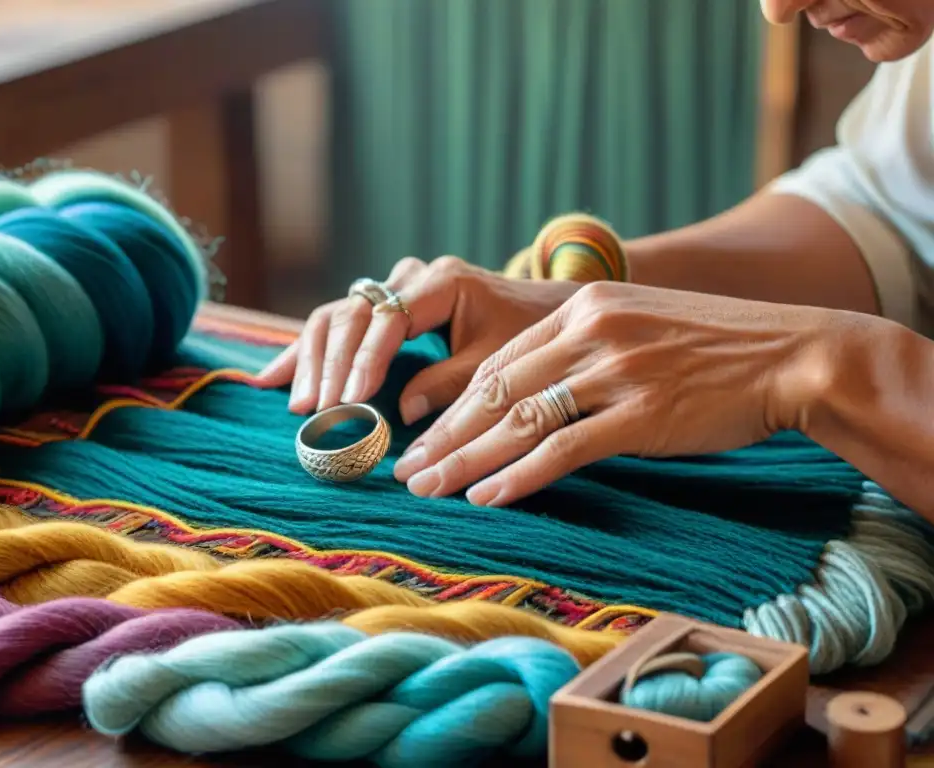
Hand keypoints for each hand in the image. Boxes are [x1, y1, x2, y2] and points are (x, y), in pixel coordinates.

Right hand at [257, 256, 581, 423]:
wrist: (540, 307)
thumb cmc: (524, 334)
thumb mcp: (496, 363)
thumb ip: (451, 383)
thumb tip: (402, 413)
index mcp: (442, 282)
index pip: (389, 317)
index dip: (366, 359)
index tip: (349, 399)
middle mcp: (410, 277)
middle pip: (351, 313)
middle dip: (331, 364)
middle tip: (318, 409)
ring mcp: (391, 288)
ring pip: (335, 315)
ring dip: (312, 360)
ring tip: (297, 406)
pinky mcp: (382, 307)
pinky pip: (335, 324)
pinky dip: (307, 352)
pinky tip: (272, 378)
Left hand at [394, 281, 862, 505]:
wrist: (790, 353)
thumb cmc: (711, 348)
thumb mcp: (636, 327)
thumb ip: (582, 351)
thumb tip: (530, 398)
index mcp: (581, 308)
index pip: (499, 363)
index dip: (453, 406)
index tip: (422, 436)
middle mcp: (590, 331)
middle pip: (496, 391)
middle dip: (444, 436)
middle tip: (406, 470)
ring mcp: (616, 371)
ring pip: (519, 421)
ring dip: (466, 460)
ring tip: (429, 489)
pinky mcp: (643, 413)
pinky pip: (564, 449)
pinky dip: (519, 476)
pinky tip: (487, 497)